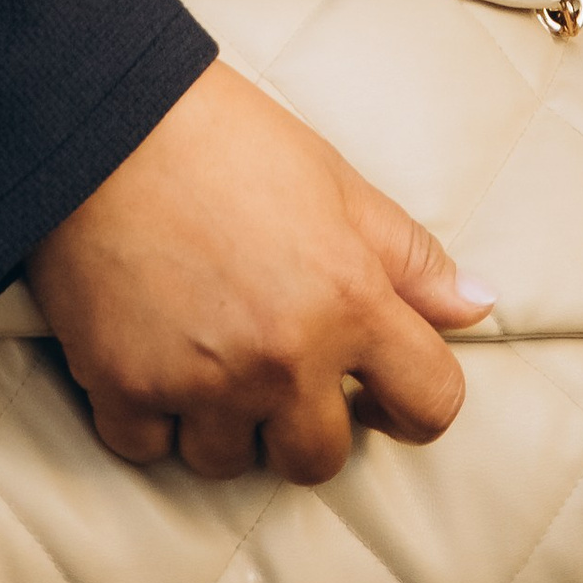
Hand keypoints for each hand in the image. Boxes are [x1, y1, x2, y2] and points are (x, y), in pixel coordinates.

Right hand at [24, 59, 491, 485]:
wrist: (103, 120)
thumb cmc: (227, 139)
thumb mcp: (337, 184)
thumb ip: (409, 257)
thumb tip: (479, 306)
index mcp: (350, 302)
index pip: (430, 403)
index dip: (416, 404)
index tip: (382, 392)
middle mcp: (282, 358)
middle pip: (319, 459)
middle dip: (304, 425)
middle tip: (275, 367)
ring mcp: (202, 381)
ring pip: (227, 462)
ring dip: (220, 422)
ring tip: (203, 350)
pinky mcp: (124, 387)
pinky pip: (147, 448)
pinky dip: (147, 414)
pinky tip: (146, 354)